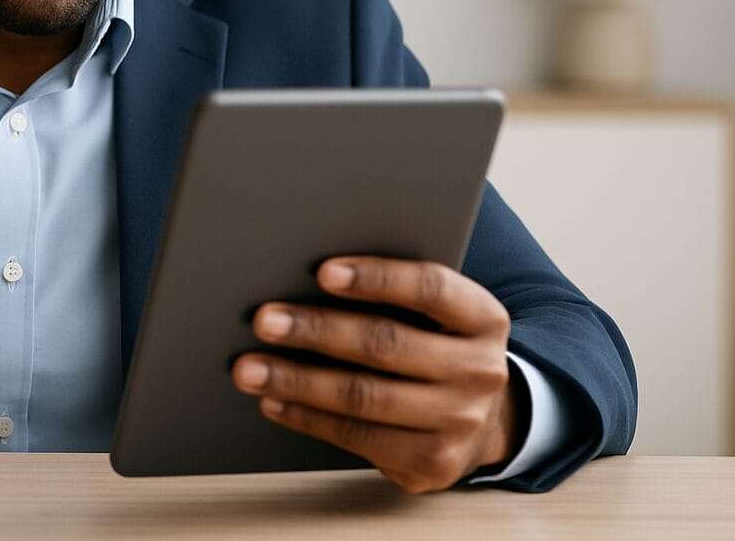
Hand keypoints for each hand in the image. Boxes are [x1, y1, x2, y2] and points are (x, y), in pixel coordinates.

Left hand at [231, 257, 520, 493]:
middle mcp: (480, 371)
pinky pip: (358, 439)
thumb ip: (392, 294)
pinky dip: (308, 418)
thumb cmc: (435, 346)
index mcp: (482, 317)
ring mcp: (460, 422)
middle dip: (317, 331)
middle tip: (263, 320)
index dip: (377, 278)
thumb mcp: (435, 314)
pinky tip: (274, 402)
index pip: (430, 288)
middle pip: (387, 344)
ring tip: (250, 368)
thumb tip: (302, 277)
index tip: (323, 272)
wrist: (484, 420)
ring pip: (365, 397)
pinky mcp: (433, 463)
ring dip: (297, 381)